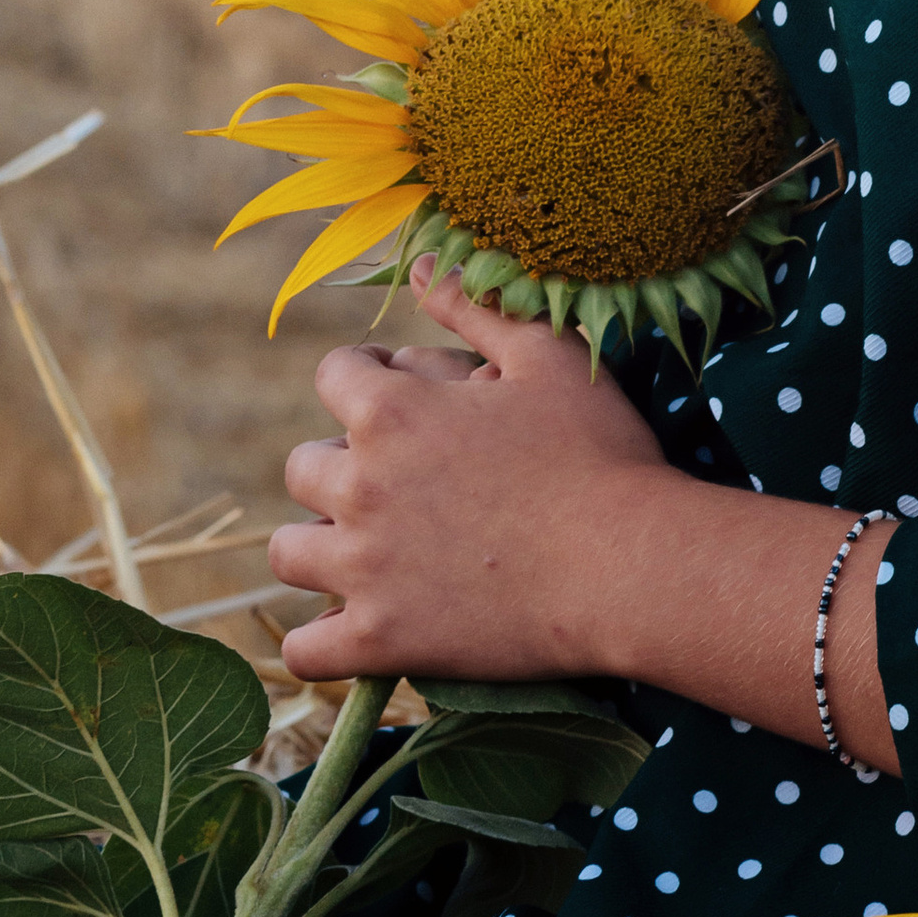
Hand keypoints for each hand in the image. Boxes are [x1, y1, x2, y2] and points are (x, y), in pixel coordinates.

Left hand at [270, 264, 671, 686]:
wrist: (628, 566)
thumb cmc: (596, 451)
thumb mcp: (545, 355)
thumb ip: (474, 306)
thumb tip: (420, 265)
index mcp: (391, 410)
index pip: (333, 375)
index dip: (366, 378)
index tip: (401, 398)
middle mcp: (361, 485)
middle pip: (301, 465)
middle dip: (337, 463)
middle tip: (392, 480)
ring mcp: (364, 568)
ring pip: (289, 553)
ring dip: (317, 545)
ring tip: (363, 549)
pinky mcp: (382, 640)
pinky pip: (308, 651)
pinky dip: (319, 642)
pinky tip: (350, 630)